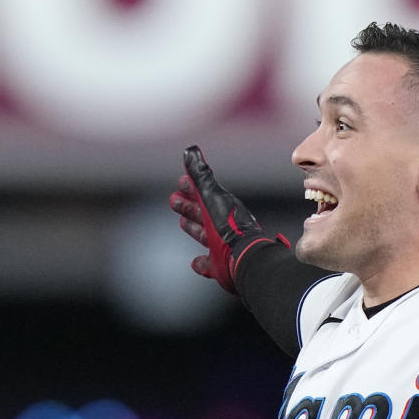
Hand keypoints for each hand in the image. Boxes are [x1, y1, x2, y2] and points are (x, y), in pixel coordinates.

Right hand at [169, 145, 270, 292]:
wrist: (244, 257)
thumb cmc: (228, 226)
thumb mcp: (211, 196)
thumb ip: (200, 175)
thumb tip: (191, 150)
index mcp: (222, 208)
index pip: (204, 194)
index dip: (191, 187)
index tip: (180, 182)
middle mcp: (224, 227)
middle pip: (203, 214)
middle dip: (188, 206)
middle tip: (173, 201)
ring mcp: (224, 248)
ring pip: (206, 236)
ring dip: (193, 229)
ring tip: (181, 223)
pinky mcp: (223, 267)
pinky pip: (210, 264)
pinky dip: (202, 262)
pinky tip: (195, 262)